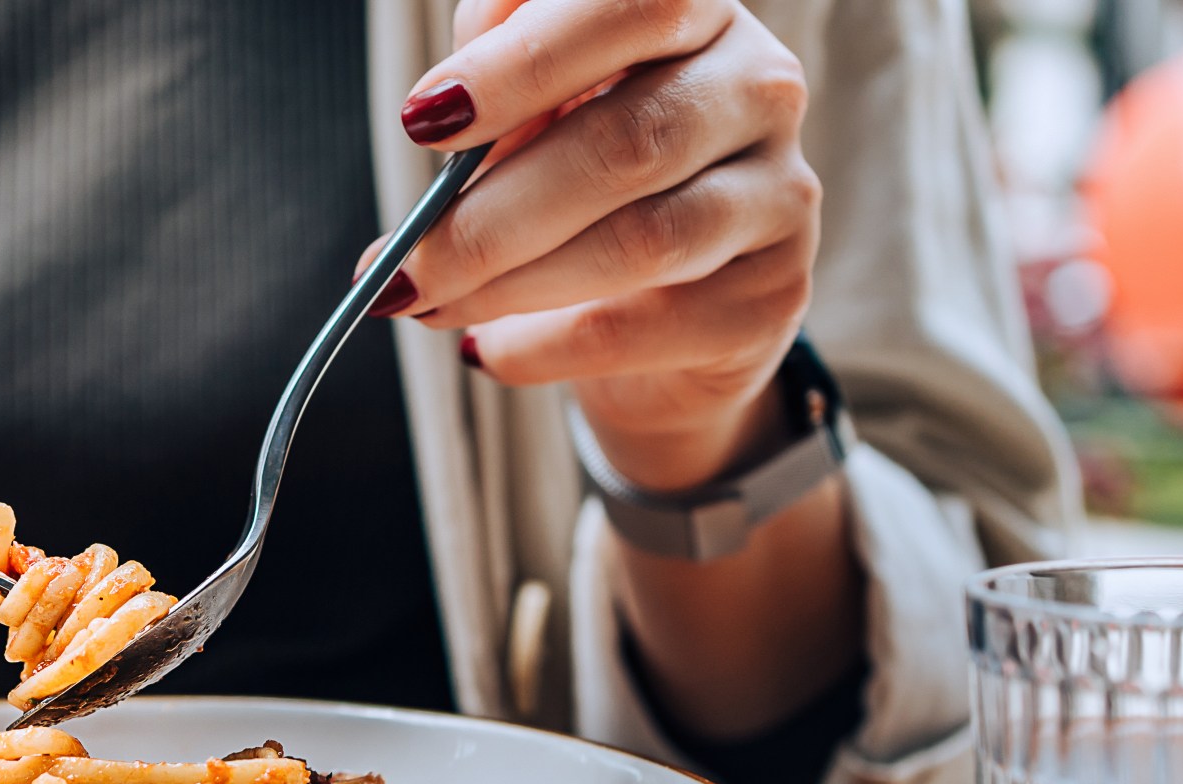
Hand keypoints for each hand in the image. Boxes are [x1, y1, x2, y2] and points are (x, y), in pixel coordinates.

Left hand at [374, 0, 820, 493]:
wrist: (663, 311)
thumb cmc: (582, 174)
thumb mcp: (535, 104)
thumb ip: (498, 75)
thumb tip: (440, 115)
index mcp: (698, 12)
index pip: (634, 6)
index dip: (525, 60)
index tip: (426, 118)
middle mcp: (759, 87)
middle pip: (628, 142)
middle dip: (491, 213)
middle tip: (402, 261)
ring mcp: (780, 193)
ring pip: (642, 241)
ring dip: (510, 284)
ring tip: (427, 303)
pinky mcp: (772, 296)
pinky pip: (646, 326)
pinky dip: (546, 346)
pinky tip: (487, 350)